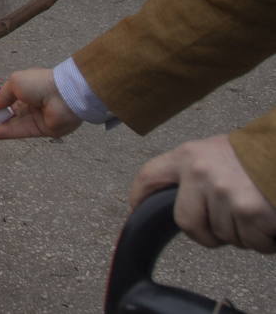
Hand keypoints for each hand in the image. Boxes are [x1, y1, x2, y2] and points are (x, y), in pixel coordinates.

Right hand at [0, 68, 82, 138]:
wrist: (64, 95)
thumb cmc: (40, 83)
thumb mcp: (15, 82)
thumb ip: (3, 94)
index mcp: (28, 89)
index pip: (11, 98)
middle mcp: (33, 103)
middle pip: (12, 113)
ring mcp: (38, 117)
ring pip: (15, 123)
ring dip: (1, 126)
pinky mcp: (42, 130)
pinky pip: (22, 131)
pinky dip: (8, 132)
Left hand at [131, 135, 275, 252]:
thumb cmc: (259, 154)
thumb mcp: (219, 152)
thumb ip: (198, 173)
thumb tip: (187, 203)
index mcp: (189, 155)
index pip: (150, 176)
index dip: (140, 197)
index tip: (135, 211)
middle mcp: (200, 173)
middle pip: (187, 223)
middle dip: (208, 234)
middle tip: (231, 224)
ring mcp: (223, 192)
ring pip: (225, 236)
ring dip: (245, 234)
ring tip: (258, 210)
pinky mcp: (249, 210)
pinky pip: (254, 243)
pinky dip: (267, 240)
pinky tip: (272, 219)